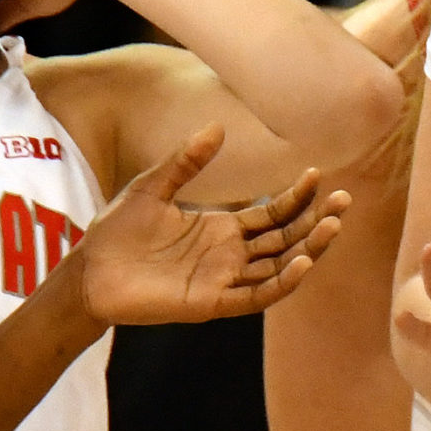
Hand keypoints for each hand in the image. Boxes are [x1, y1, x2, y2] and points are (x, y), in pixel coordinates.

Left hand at [76, 124, 346, 323]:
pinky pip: (255, 296)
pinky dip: (281, 282)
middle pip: (286, 239)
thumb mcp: (153, 186)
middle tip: (344, 200)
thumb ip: (186, 161)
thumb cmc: (116, 232)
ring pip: (279, 267)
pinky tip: (301, 262)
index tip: (317, 174)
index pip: (273, 214)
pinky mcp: (211, 303)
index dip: (297, 197)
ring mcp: (223, 280)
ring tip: (334, 226)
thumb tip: (218, 127)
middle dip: (316, 221)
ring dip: (309, 249)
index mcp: (221, 229)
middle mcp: (229, 256)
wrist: (87, 272)